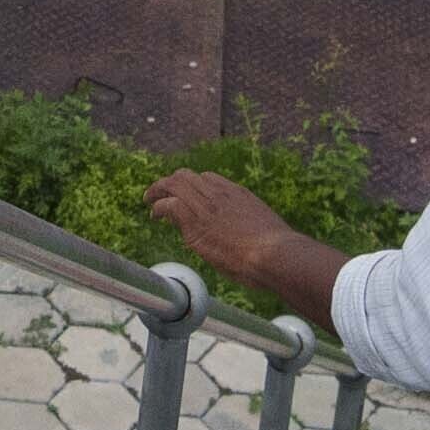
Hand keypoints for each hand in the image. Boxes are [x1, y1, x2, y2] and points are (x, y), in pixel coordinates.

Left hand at [142, 169, 340, 316]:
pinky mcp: (194, 222)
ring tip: (150, 200)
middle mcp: (220, 194)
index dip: (195, 186)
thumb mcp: (269, 233)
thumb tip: (265, 249)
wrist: (276, 254)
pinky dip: (158, 208)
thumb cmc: (279, 252)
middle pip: (188, 176)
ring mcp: (206, 206)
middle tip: (160, 192)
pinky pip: (168, 206)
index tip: (189, 197)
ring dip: (158, 190)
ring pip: (174, 184)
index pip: (209, 179)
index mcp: (238, 194)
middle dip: (171, 182)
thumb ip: (257, 232)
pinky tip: (154, 215)